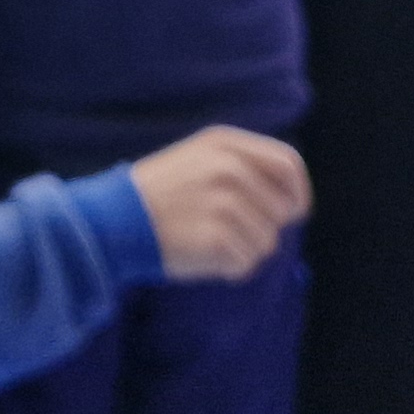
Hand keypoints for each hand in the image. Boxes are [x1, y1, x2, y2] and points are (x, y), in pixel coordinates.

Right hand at [125, 126, 311, 280]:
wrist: (115, 219)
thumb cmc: (161, 193)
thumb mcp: (199, 157)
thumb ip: (245, 166)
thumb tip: (293, 199)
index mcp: (225, 145)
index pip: (289, 165)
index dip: (298, 192)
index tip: (293, 212)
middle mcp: (229, 169)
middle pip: (282, 210)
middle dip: (264, 227)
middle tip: (226, 229)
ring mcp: (223, 203)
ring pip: (268, 242)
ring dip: (244, 250)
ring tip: (208, 240)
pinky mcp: (216, 238)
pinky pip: (246, 263)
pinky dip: (229, 268)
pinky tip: (202, 255)